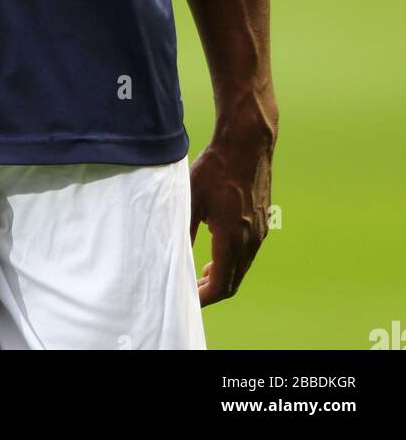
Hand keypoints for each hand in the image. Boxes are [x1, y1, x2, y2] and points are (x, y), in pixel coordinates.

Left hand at [189, 115, 276, 305]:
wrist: (247, 143)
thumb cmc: (216, 167)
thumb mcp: (191, 197)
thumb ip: (185, 230)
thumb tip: (176, 256)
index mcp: (233, 238)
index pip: (221, 285)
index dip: (204, 297)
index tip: (188, 297)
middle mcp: (251, 241)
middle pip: (234, 282)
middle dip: (212, 291)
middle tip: (191, 289)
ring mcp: (261, 233)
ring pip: (242, 269)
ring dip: (223, 276)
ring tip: (201, 273)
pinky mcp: (263, 223)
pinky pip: (248, 254)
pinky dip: (233, 262)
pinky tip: (217, 252)